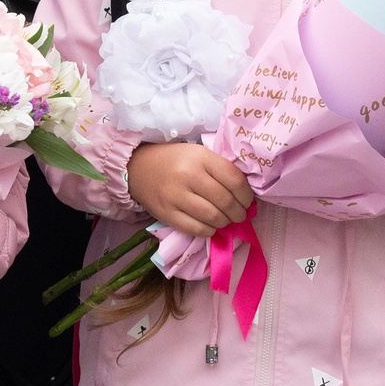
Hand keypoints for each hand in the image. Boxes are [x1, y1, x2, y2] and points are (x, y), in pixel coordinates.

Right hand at [129, 141, 252, 237]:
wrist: (137, 167)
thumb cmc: (174, 160)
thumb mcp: (199, 154)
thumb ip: (220, 170)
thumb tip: (244, 196)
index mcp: (200, 158)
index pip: (234, 180)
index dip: (246, 195)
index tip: (247, 201)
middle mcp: (188, 176)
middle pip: (225, 201)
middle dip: (238, 212)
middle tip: (239, 215)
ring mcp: (175, 196)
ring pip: (212, 217)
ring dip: (224, 222)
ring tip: (225, 220)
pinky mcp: (166, 213)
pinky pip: (196, 229)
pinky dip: (208, 231)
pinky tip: (209, 226)